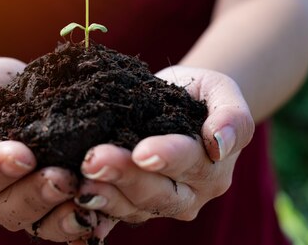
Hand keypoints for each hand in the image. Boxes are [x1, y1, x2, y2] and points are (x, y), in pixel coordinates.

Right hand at [0, 58, 107, 243]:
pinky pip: (72, 221)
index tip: (22, 153)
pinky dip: (89, 220)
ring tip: (87, 195)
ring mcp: (29, 204)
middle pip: (13, 208)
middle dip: (38, 194)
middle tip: (63, 176)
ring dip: (65, 214)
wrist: (15, 90)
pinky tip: (107, 212)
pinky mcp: (60, 203)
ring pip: (44, 223)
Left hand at [74, 67, 254, 234]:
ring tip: (81, 179)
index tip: (142, 151)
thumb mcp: (223, 92)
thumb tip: (219, 142)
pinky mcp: (134, 206)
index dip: (167, 157)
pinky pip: (114, 215)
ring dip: (106, 195)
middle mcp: (190, 193)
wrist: (182, 104)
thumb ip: (232, 117)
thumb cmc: (203, 94)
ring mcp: (161, 204)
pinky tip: (75, 202)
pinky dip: (95, 212)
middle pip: (157, 191)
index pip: (190, 163)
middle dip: (125, 176)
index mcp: (212, 166)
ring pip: (133, 207)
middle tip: (94, 160)